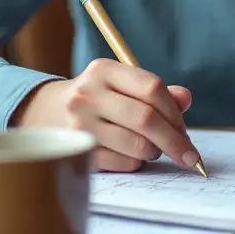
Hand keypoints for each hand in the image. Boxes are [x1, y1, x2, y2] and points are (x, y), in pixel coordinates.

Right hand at [12, 58, 200, 172]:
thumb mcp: (121, 85)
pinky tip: (129, 155)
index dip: (176, 112)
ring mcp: (79, 125)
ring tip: (151, 149)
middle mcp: (88, 94)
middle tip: (190, 156)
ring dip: (154, 152)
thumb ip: (155, 91)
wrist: (44, 114)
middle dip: (175, 141)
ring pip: (138, 145)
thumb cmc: (97, 100)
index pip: (152, 88)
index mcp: (104, 70)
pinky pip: (124, 163)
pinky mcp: (77, 151)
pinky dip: (136, 163)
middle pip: (147, 119)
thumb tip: (186, 100)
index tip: (186, 131)